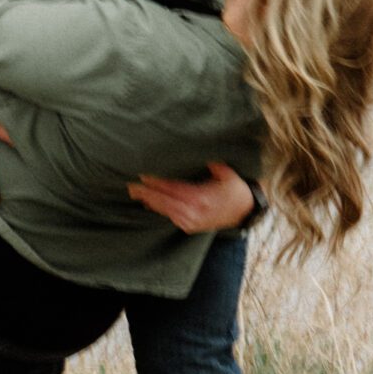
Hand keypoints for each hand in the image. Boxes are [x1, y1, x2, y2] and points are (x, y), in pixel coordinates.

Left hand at [127, 161, 255, 233]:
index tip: (142, 174)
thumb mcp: (228, 173)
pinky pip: (169, 216)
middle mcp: (193, 212)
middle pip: (164, 200)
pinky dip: (157, 207)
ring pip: (164, 209)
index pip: (173, 188)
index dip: (156, 181)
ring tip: (133, 191)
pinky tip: (147, 201)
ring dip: (148, 200)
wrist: (243, 213)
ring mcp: (190, 221)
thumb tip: (199, 147)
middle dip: (146, 191)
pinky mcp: (188, 226)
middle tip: (129, 184)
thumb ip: (213, 163)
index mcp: (201, 198)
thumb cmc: (235, 190)